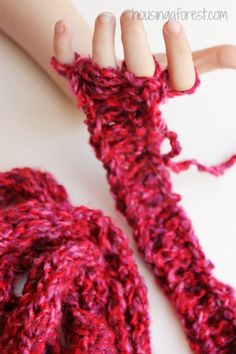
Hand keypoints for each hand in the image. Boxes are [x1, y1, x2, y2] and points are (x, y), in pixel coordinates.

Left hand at [53, 10, 235, 91]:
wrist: (110, 89)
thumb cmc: (146, 78)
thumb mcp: (177, 69)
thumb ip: (207, 61)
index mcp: (161, 88)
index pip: (179, 79)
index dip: (180, 55)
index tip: (173, 24)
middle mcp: (135, 89)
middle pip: (138, 71)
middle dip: (135, 41)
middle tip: (132, 14)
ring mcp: (104, 85)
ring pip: (102, 65)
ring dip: (102, 39)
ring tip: (107, 17)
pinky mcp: (77, 77)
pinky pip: (66, 63)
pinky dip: (62, 45)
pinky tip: (62, 25)